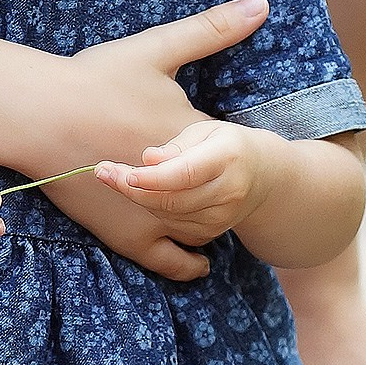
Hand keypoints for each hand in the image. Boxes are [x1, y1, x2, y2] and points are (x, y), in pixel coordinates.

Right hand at [17, 0, 269, 284]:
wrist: (39, 116)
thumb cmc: (93, 78)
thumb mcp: (157, 47)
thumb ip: (212, 28)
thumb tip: (262, 3)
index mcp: (195, 138)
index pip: (228, 153)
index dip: (221, 149)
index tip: (219, 146)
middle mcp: (186, 183)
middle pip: (223, 194)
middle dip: (224, 189)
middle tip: (225, 185)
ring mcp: (158, 214)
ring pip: (207, 229)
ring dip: (214, 222)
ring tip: (214, 215)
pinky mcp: (130, 238)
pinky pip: (173, 262)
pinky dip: (192, 264)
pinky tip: (201, 261)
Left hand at [95, 119, 277, 245]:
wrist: (262, 177)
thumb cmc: (225, 145)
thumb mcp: (206, 131)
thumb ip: (177, 146)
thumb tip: (148, 160)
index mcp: (227, 157)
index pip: (184, 173)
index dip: (152, 178)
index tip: (123, 172)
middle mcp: (228, 191)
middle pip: (172, 199)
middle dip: (132, 188)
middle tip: (103, 172)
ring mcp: (221, 217)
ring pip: (168, 215)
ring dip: (138, 198)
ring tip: (115, 176)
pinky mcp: (212, 232)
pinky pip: (172, 226)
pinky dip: (153, 210)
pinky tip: (142, 192)